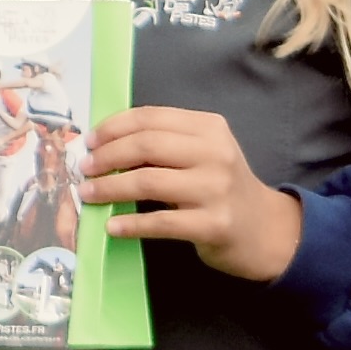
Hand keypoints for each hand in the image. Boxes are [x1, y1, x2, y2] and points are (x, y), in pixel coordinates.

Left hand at [81, 107, 302, 280]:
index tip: (89, 141)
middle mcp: (215, 153)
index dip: (113, 128)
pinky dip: (131, 224)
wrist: (266, 231)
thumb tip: (104, 145)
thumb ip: (164, 144)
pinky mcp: (215, 225)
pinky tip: (113, 226)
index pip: (150, 118)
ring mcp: (217, 189)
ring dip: (109, 188)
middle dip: (107, 156)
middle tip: (84, 169)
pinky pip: (162, 222)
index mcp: (209, 128)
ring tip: (88, 195)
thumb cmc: (222, 188)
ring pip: (148, 181)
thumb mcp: (202, 154)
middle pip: (146, 146)